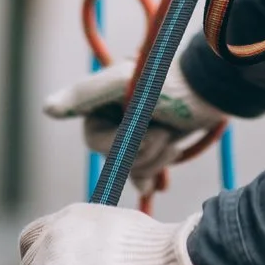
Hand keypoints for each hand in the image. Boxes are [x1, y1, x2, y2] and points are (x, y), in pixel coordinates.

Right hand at [42, 59, 227, 193]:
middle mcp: (117, 114)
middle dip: (139, 152)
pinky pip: (142, 171)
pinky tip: (157, 183)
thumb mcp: (128, 84)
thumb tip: (47, 109)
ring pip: (131, 166)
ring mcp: (137, 130)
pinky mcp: (155, 143)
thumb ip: (86, 94)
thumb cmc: (175, 82)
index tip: (139, 131)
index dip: (115, 142)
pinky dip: (150, 175)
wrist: (217, 90)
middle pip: (113, 157)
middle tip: (162, 133)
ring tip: (171, 137)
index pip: (94, 137)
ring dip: (153, 159)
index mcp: (104, 97)